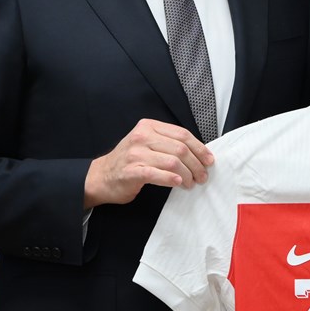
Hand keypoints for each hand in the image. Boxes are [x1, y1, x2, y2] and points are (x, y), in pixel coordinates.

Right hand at [84, 118, 213, 207]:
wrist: (101, 177)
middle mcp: (142, 137)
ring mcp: (135, 154)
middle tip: (202, 176)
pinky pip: (158, 174)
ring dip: (187, 175)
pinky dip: (172, 179)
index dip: (199, 148)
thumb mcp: (146, 143)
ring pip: (173, 162)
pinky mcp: (132, 171)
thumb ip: (167, 143)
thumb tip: (198, 153)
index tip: (209, 160)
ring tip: (191, 183)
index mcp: (148, 127)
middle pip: (180, 149)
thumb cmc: (128, 162)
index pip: (182, 134)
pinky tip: (179, 183)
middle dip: (196, 164)